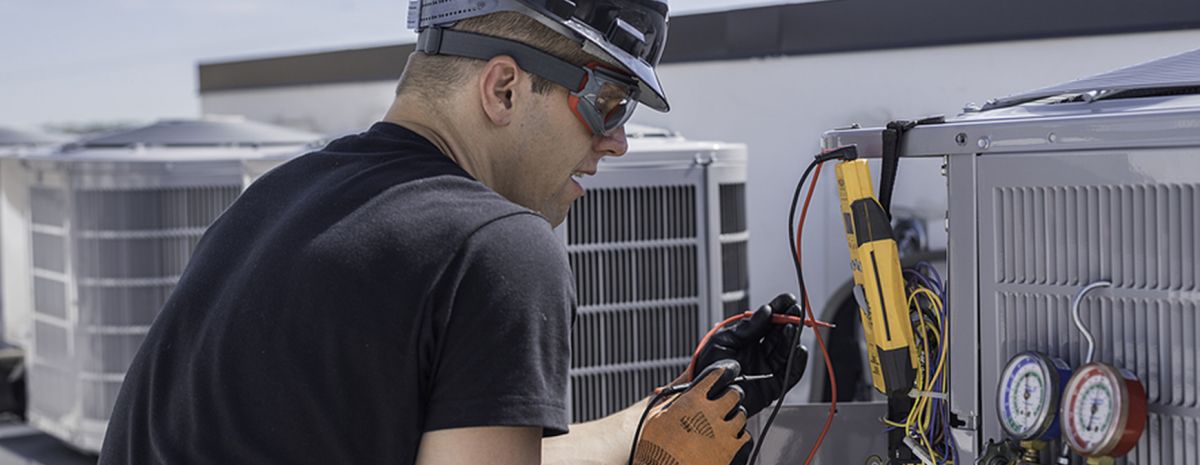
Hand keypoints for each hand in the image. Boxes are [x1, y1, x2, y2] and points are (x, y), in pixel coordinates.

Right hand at [635, 360, 752, 464]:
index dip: (721, 372)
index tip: (725, 372)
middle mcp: (710, 413)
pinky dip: (739, 435)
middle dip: (732, 394)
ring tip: (728, 420)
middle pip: (734, 393)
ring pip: (742, 414)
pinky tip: (731, 437)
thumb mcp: (656, 418)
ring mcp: (723, 431)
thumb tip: (674, 394)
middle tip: (728, 397)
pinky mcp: (730, 449)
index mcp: (692, 401)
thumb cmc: (656, 448)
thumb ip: (670, 402)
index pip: (714, 377)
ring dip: (736, 415)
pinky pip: (745, 436)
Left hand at [693, 293, 808, 416]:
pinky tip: (799, 350)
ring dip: (791, 338)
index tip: (788, 299)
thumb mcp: (723, 340)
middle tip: (795, 311)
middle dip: (789, 321)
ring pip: (786, 351)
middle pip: (780, 334)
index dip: (779, 309)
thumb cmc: (708, 368)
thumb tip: (766, 311)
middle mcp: (759, 353)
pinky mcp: (773, 387)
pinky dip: (797, 362)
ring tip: (792, 327)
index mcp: (748, 340)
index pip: (768, 321)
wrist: (704, 394)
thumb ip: (746, 328)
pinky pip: (790, 374)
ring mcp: (767, 369)